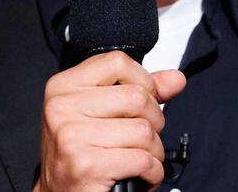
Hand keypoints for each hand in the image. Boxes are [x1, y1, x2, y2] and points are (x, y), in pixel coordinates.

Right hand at [34, 50, 186, 191]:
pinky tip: (140, 176)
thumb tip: (176, 79)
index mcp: (63, 87)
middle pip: (137, 97)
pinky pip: (143, 160)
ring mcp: (72, 136)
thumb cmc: (81, 153)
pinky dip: (152, 172)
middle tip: (141, 139)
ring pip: (144, 131)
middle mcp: (62, 108)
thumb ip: (140, 91)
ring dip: (154, 151)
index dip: (142, 81)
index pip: (118, 62)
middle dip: (153, 121)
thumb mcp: (102, 113)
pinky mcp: (86, 166)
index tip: (142, 102)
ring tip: (139, 159)